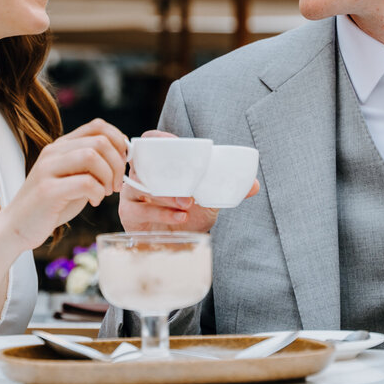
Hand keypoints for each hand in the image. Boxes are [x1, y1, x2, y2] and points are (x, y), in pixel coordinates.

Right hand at [1, 118, 127, 248]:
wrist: (16, 227)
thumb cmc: (50, 205)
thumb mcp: (73, 179)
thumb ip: (91, 166)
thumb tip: (122, 157)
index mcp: (61, 146)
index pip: (98, 126)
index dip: (118, 141)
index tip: (123, 162)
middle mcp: (53, 152)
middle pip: (100, 141)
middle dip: (117, 163)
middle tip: (116, 184)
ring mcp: (47, 169)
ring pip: (92, 156)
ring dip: (108, 176)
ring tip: (105, 192)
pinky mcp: (47, 190)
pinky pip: (85, 182)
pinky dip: (97, 193)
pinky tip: (93, 201)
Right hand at [117, 129, 258, 232]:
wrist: (178, 244)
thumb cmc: (188, 214)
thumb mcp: (209, 200)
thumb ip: (226, 190)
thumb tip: (255, 186)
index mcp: (158, 166)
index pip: (151, 144)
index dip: (157, 139)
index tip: (171, 142)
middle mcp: (142, 176)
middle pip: (145, 166)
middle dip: (167, 178)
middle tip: (190, 193)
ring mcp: (133, 194)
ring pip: (142, 188)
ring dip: (166, 197)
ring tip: (187, 206)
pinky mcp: (128, 213)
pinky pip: (140, 210)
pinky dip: (161, 214)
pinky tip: (179, 218)